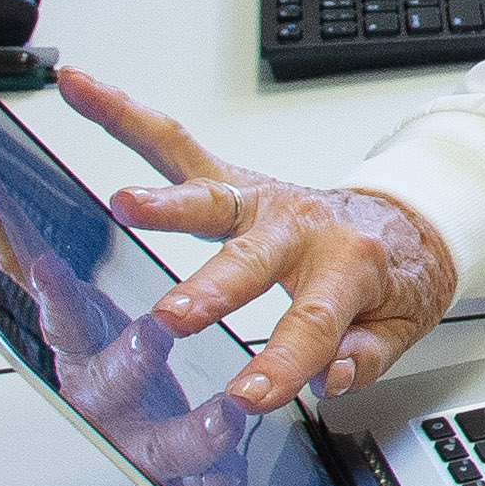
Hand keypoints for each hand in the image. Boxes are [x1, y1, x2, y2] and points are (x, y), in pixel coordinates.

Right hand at [59, 67, 461, 407]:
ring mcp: (259, 201)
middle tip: (175, 316)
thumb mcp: (402, 325)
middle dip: (213, 289)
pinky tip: (80, 90)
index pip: (314, 323)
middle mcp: (300, 225)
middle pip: (251, 259)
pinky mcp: (229, 184)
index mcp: (351, 264)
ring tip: (124, 204)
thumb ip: (366, 354)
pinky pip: (170, 145)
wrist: (404, 223)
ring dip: (163, 202)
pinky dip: (122, 115)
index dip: (283, 364)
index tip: (248, 395)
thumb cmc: (394, 275)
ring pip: (206, 194)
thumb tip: (333, 376)